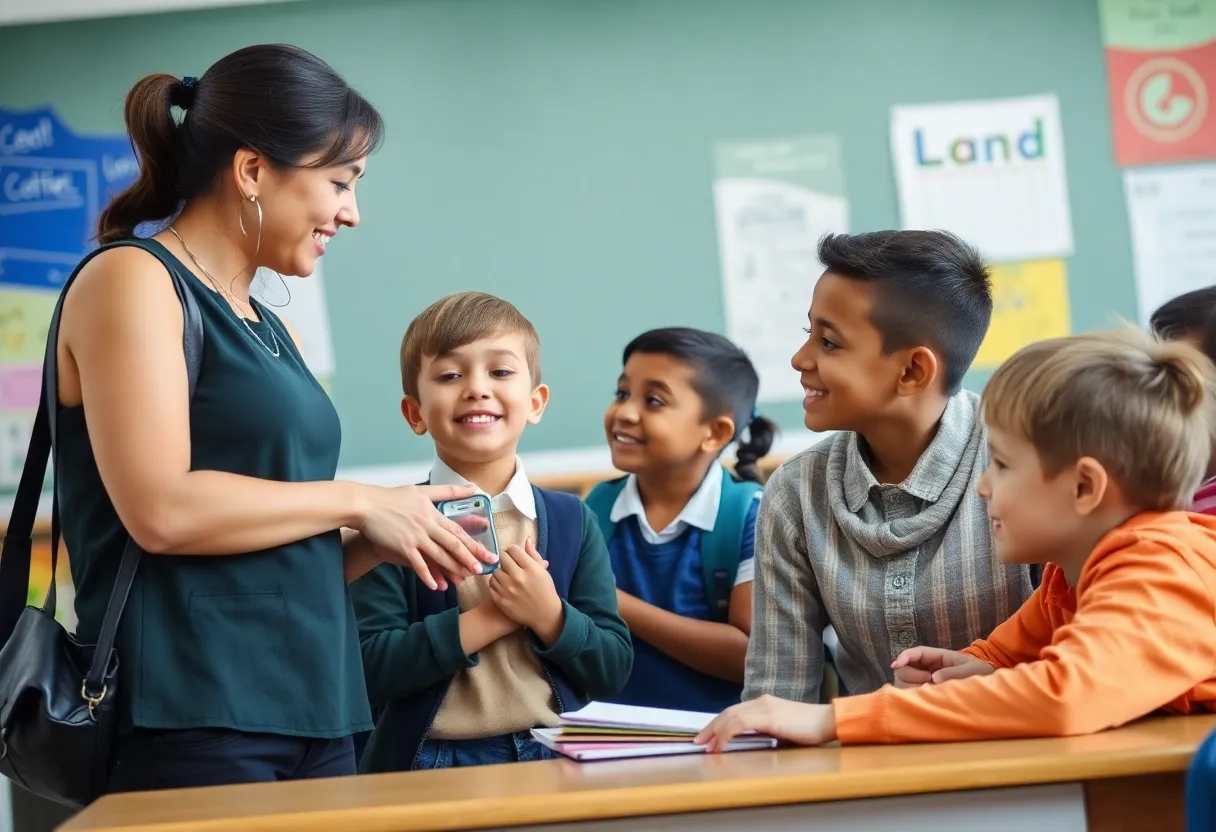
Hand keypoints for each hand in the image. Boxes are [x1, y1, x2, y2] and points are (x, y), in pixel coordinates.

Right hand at [355, 483, 496, 590]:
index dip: (472, 542)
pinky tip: (434, 586)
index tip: (485, 553)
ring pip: (439, 555)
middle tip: (481, 570)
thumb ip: (448, 491)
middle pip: (452, 544)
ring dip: (452, 568)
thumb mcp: (422, 490)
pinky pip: (418, 564)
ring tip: (464, 580)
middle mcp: (427, 525)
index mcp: (433, 513)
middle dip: (468, 558)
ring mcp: (415, 537)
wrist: (366, 505)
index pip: (457, 530)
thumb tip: (472, 487)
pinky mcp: (402, 546)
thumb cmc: (393, 497)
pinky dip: (427, 575)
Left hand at [488, 539, 561, 641]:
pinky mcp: (501, 600)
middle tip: (509, 564)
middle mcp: (518, 577)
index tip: (514, 555)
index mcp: (530, 568)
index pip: (513, 549)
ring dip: (500, 572)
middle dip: (505, 559)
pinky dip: (496, 584)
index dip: (512, 550)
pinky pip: (491, 584)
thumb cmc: (545, 591)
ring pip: (495, 572)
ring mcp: (508, 590)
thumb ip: (533, 554)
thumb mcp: (543, 571)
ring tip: (507, 576)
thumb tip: (526, 539)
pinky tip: (503, 586)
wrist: (544, 615)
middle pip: (502, 558)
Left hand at [694, 695, 835, 751]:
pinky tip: (720, 746)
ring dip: (715, 733)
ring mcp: (765, 708)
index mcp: (765, 703)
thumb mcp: (783, 728)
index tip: (707, 736)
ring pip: (730, 717)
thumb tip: (752, 742)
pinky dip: (726, 735)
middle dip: (710, 727)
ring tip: (705, 747)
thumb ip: (767, 730)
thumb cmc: (810, 728)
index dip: (718, 723)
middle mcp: (761, 702)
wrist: (829, 721)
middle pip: (727, 712)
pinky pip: (739, 724)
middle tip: (698, 741)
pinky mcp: (769, 718)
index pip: (734, 711)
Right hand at [891, 646, 994, 687]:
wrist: (989, 684)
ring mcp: (926, 680)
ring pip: (904, 682)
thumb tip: (932, 678)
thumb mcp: (971, 670)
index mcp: (938, 656)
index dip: (904, 656)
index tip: (896, 664)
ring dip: (911, 686)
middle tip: (928, 681)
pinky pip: (910, 693)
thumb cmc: (981, 672)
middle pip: (904, 668)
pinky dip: (912, 696)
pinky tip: (925, 698)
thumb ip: (954, 672)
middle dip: (910, 675)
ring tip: (930, 690)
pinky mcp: (926, 692)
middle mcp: (928, 667)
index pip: (915, 653)